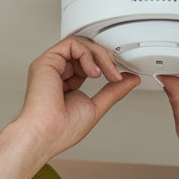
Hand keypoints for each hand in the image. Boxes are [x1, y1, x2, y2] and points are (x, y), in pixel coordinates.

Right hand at [19, 38, 140, 155]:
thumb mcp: (97, 106)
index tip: (119, 76)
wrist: (48, 134)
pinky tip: (93, 71)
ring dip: (99, 56)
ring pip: (80, 45)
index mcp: (66, 85)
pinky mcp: (47, 61)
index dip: (105, 65)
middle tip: (115, 74)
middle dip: (105, 59)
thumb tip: (131, 79)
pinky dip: (87, 54)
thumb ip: (113, 90)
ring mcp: (51, 66)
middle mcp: (56, 73)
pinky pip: (72, 44)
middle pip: (84, 52)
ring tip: (107, 73)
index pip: (87, 64)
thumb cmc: (63, 130)